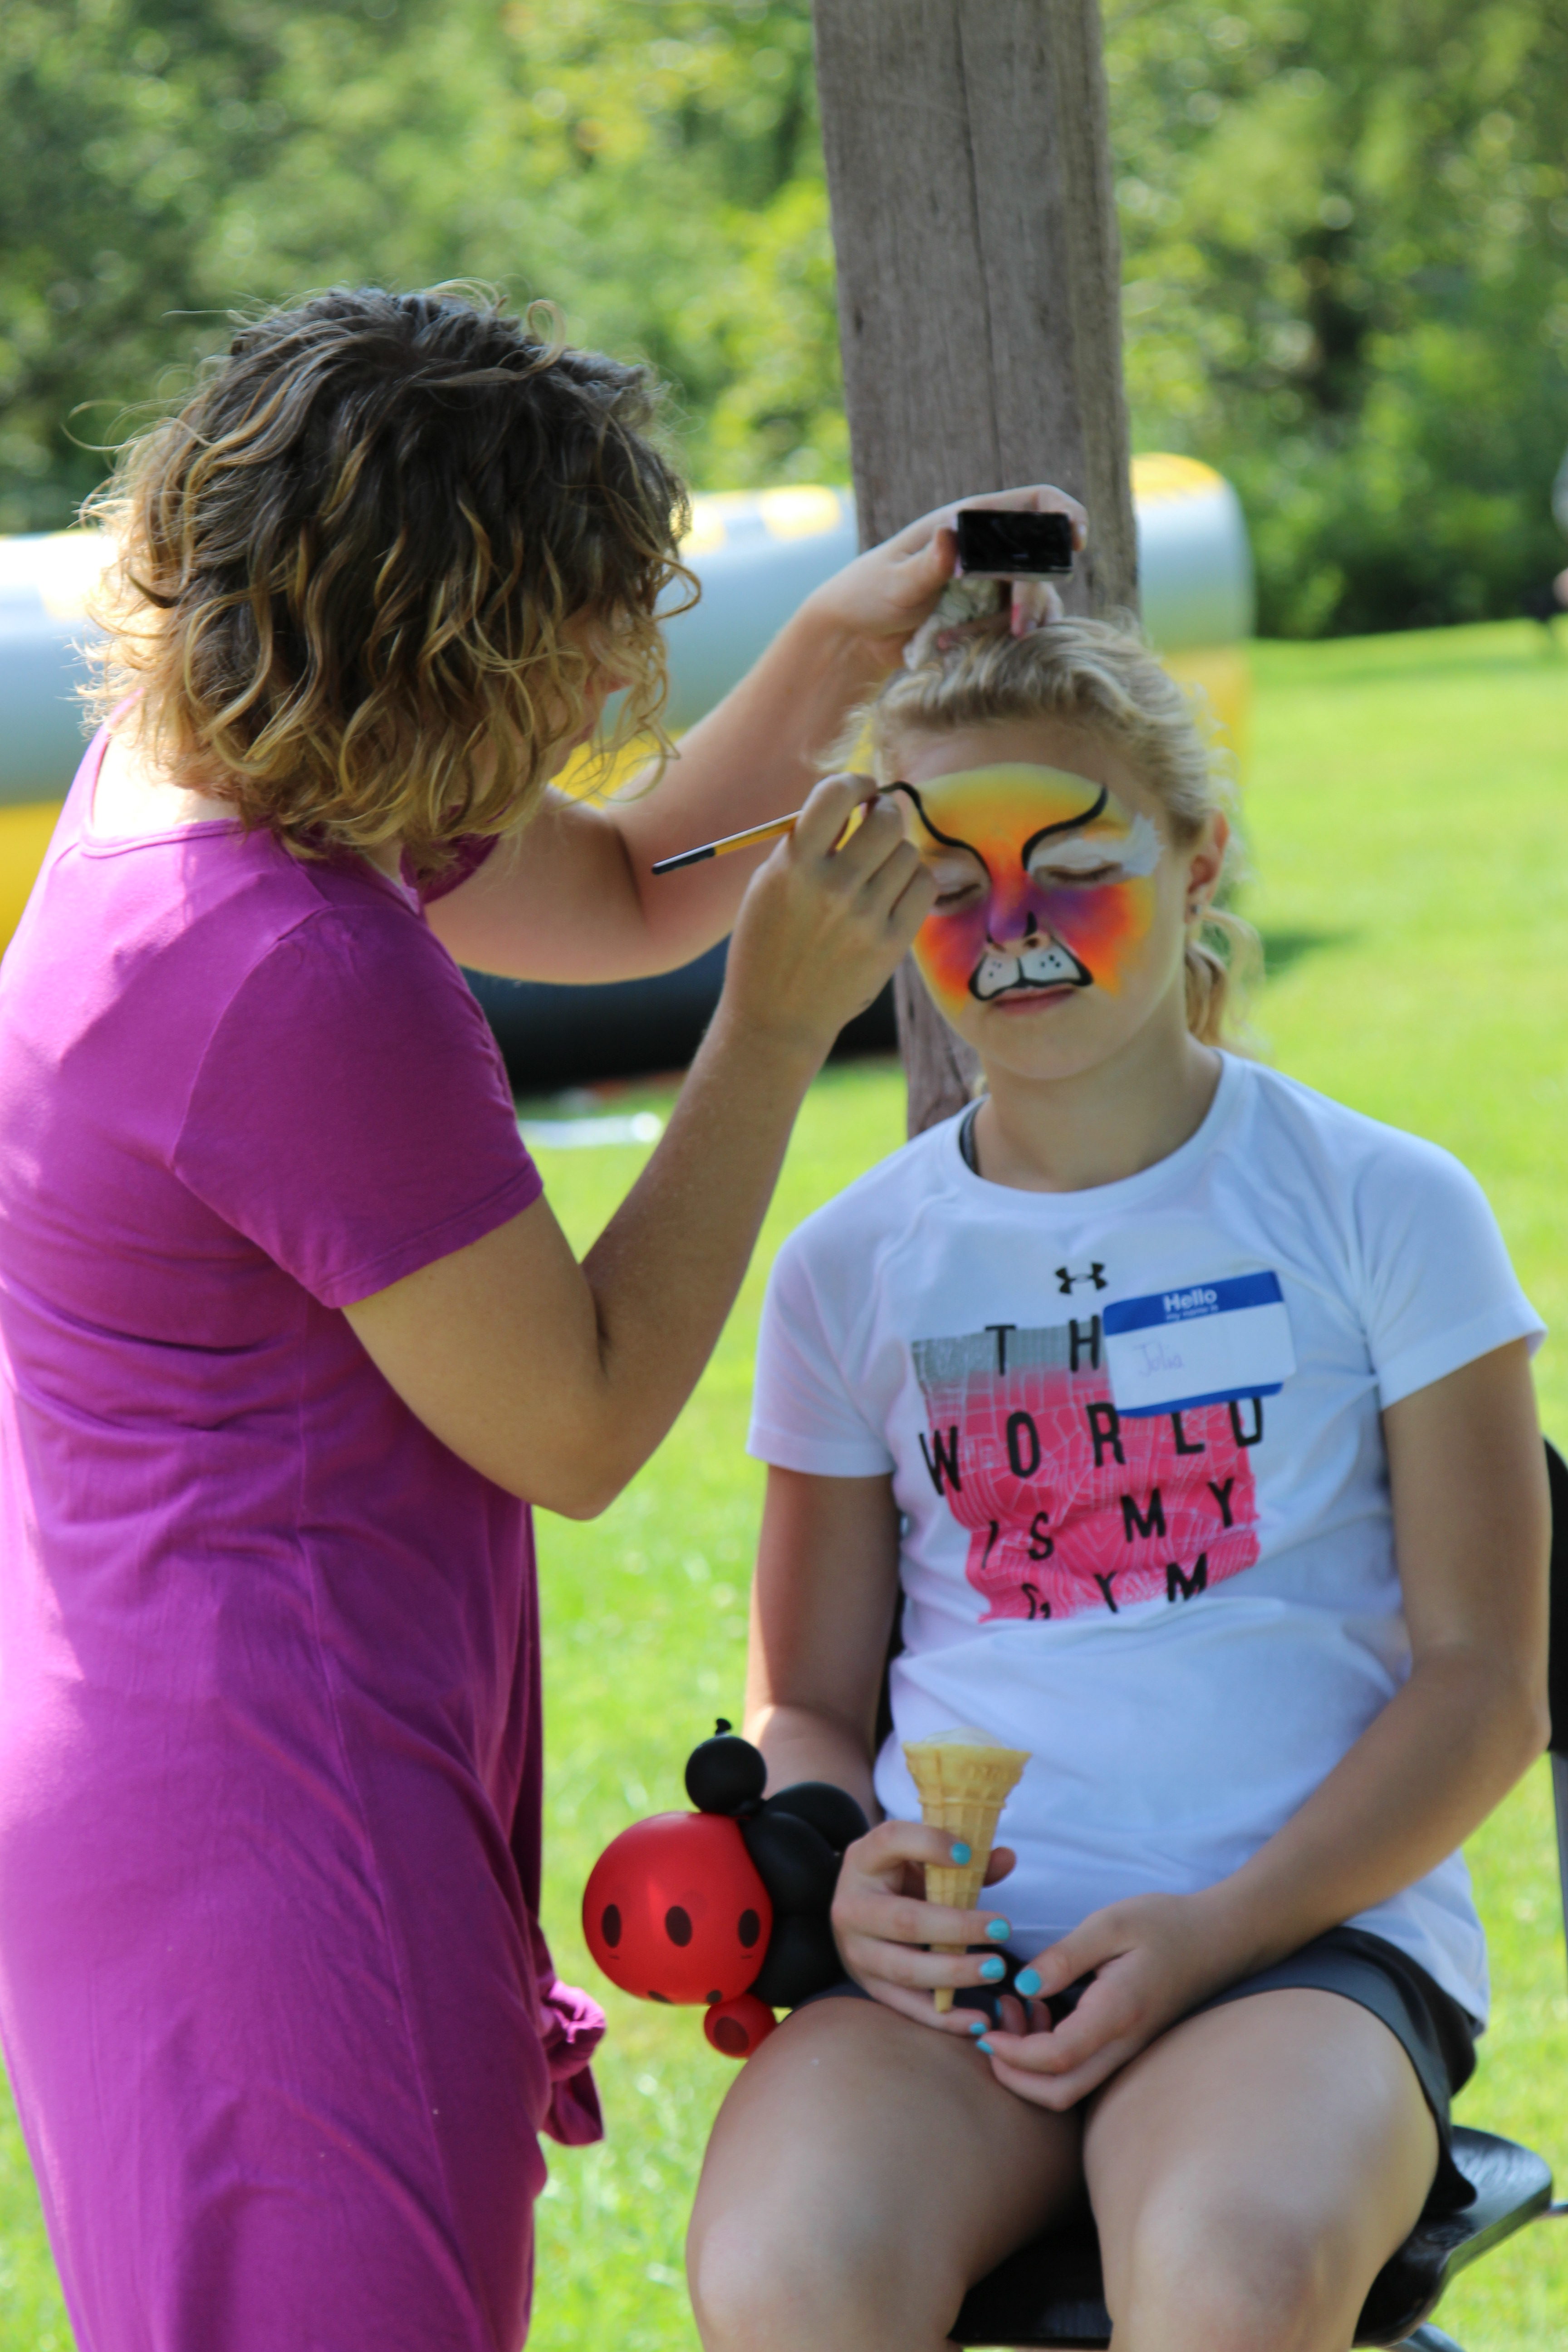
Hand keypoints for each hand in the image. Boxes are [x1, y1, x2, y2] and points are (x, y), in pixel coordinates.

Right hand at [718, 773, 934, 1059]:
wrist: (777, 1016)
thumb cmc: (768, 943)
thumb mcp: (768, 885)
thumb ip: (804, 842)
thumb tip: (852, 800)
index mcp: (793, 866)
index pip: (836, 794)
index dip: (855, 781)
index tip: (861, 788)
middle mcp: (833, 888)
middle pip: (886, 819)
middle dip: (884, 811)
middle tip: (877, 819)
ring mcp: (866, 917)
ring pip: (908, 852)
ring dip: (896, 850)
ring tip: (878, 867)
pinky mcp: (891, 943)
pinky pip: (924, 886)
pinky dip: (914, 879)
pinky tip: (894, 888)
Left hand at [801, 485, 1087, 669]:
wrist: (856, 635)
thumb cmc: (869, 594)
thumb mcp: (896, 582)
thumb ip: (928, 564)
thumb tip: (952, 533)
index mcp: (972, 522)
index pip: (1036, 504)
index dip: (1064, 515)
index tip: (1075, 542)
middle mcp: (990, 550)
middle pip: (1043, 561)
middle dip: (1036, 593)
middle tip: (1018, 628)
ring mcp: (993, 585)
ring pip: (1037, 599)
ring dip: (1023, 622)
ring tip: (994, 644)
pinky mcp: (988, 617)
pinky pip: (1018, 627)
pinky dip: (1006, 641)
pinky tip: (975, 650)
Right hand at [830, 1816, 1019, 2032]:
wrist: (854, 1912)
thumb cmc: (896, 1878)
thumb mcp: (918, 1858)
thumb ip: (964, 1861)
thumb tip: (1006, 1858)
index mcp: (864, 1859)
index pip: (891, 1841)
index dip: (928, 1844)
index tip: (967, 1854)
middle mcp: (853, 1906)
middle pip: (905, 1920)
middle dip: (957, 1927)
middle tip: (1002, 1928)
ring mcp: (857, 1951)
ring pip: (906, 1969)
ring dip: (955, 1973)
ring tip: (995, 1968)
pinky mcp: (869, 1986)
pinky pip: (908, 2008)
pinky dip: (945, 2019)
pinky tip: (979, 2021)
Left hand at [974, 1892, 1238, 2110]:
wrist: (1217, 1939)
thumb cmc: (1165, 1924)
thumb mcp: (1111, 1924)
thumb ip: (1065, 1956)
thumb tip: (1023, 1987)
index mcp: (1117, 2013)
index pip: (1058, 2058)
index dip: (1014, 2055)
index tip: (984, 2033)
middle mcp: (1123, 2044)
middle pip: (1062, 2092)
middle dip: (1015, 2077)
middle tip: (988, 2035)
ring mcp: (1127, 2050)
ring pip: (1071, 2086)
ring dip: (1030, 2066)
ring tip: (1011, 2010)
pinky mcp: (1125, 2045)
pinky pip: (1082, 2068)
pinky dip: (1049, 2055)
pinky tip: (1039, 2010)